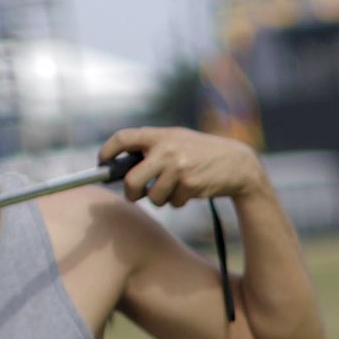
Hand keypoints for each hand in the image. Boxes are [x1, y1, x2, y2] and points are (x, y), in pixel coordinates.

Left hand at [101, 126, 267, 209]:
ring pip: (153, 196)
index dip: (107, 152)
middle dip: (130, 192)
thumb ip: (153, 148)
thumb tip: (120, 169)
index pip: (123, 139)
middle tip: (134, 194)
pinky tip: (191, 190)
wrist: (237, 164)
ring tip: (174, 188)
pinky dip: (178, 201)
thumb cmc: (201, 153)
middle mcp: (167, 150)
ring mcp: (178, 167)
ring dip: (160, 199)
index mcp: (160, 135)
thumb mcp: (178, 141)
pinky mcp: (190, 184)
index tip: (101, 163)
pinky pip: (172, 202)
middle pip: (131, 179)